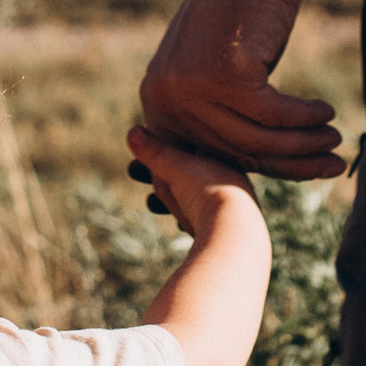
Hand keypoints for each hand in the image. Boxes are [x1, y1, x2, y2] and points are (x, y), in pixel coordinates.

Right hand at [125, 126, 262, 236]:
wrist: (233, 234)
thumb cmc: (205, 191)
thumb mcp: (174, 166)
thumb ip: (154, 150)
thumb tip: (132, 132)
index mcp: (226, 155)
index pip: (192, 143)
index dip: (165, 144)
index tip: (143, 148)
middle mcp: (233, 176)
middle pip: (191, 170)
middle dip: (162, 173)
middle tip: (135, 172)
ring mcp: (233, 203)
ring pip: (196, 195)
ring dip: (171, 197)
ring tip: (151, 201)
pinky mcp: (228, 228)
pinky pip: (204, 218)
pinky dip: (187, 216)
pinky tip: (179, 223)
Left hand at [137, 0, 345, 182]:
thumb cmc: (238, 10)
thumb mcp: (214, 69)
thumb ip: (217, 113)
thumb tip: (249, 159)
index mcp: (157, 102)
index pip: (209, 156)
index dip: (256, 170)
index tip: (295, 175)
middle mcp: (166, 100)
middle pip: (237, 152)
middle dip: (289, 164)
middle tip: (328, 165)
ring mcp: (193, 90)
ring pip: (259, 139)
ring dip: (304, 144)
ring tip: (334, 142)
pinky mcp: (225, 77)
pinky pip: (275, 114)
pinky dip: (305, 117)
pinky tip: (325, 112)